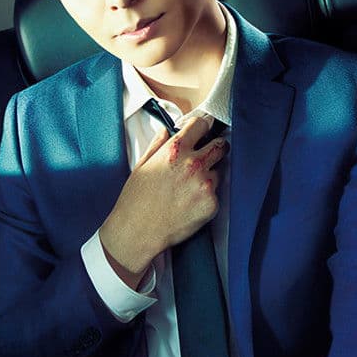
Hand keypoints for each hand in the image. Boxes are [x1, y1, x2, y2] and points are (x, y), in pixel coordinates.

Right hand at [100, 113, 226, 288]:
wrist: (137, 232)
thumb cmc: (136, 200)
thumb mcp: (142, 165)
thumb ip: (158, 144)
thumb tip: (167, 131)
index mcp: (175, 150)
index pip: (201, 124)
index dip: (202, 127)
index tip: (204, 130)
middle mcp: (193, 163)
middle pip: (221, 145)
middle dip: (216, 148)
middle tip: (209, 155)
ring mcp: (204, 184)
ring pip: (218, 171)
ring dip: (209, 176)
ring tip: (189, 189)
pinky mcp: (211, 203)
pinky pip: (216, 194)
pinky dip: (207, 197)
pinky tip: (190, 204)